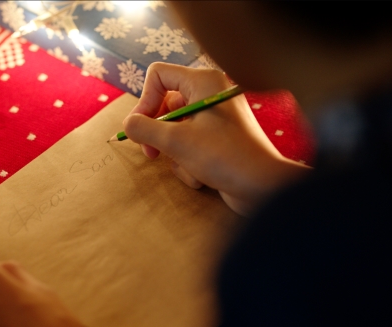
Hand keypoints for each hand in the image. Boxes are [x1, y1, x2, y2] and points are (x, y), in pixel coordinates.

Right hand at [123, 63, 310, 215]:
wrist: (263, 187)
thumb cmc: (223, 157)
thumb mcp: (176, 141)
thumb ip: (144, 129)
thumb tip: (128, 125)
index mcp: (203, 81)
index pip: (158, 75)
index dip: (144, 100)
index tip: (140, 127)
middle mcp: (209, 94)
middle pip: (164, 105)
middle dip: (157, 134)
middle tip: (151, 154)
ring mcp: (214, 118)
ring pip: (175, 130)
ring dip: (175, 154)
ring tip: (189, 168)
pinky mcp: (217, 140)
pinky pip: (189, 146)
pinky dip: (189, 163)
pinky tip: (202, 177)